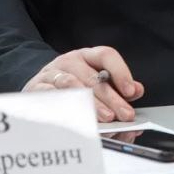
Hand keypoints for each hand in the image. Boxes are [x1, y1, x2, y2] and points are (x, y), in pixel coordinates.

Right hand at [24, 46, 143, 122]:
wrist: (38, 85)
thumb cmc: (73, 83)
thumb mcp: (96, 79)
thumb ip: (118, 85)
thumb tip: (137, 90)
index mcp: (87, 55)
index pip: (106, 55)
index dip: (121, 72)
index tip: (131, 92)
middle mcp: (69, 60)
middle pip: (93, 76)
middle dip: (111, 98)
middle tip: (124, 114)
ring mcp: (51, 73)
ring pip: (72, 85)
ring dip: (92, 103)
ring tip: (107, 118)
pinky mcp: (36, 88)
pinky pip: (51, 96)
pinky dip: (67, 107)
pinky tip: (79, 118)